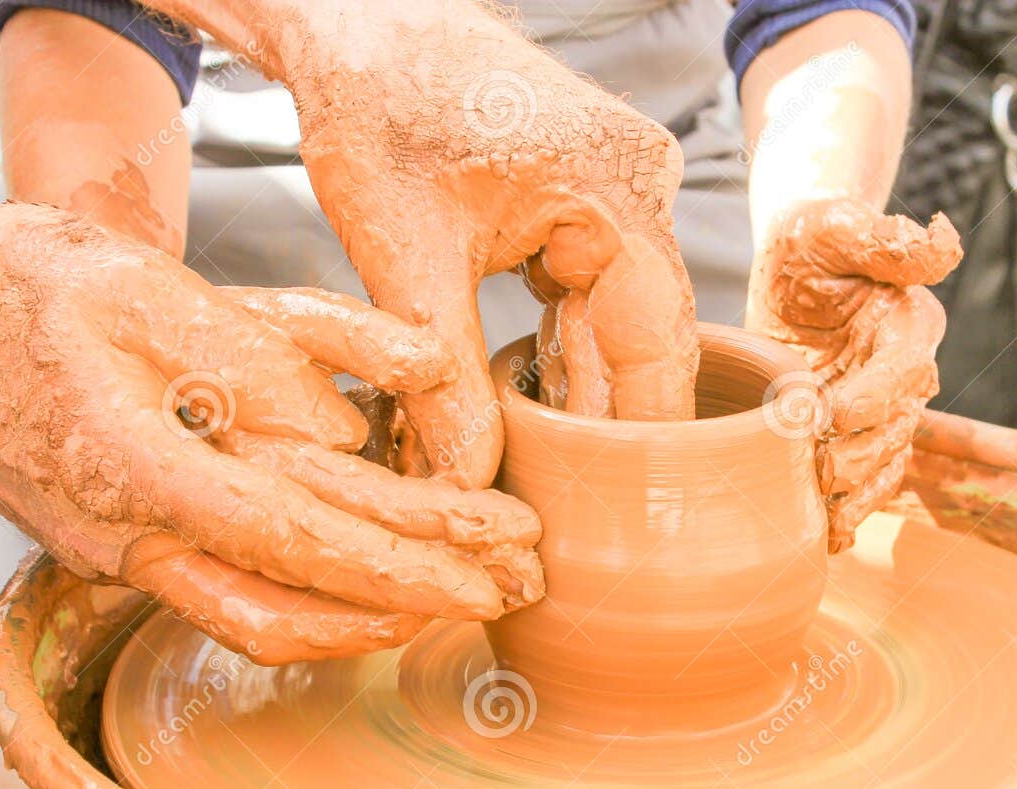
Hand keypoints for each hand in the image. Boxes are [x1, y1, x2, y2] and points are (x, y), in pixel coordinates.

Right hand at [0, 204, 541, 663]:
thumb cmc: (12, 288)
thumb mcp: (142, 287)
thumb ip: (256, 359)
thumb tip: (347, 432)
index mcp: (140, 472)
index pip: (301, 545)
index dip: (404, 567)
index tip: (489, 573)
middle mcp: (133, 538)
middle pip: (299, 604)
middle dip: (415, 604)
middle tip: (513, 596)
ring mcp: (125, 556)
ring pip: (265, 623)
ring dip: (370, 619)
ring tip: (462, 601)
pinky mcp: (126, 550)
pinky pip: (233, 601)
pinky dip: (313, 606)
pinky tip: (371, 597)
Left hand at [210, 0, 700, 472]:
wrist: (356, 19)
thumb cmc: (375, 101)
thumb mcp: (402, 251)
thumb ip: (442, 374)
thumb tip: (465, 480)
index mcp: (616, 188)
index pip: (660, 338)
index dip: (649, 432)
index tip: (639, 510)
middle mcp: (639, 185)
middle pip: (643, 335)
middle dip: (607, 421)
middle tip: (587, 511)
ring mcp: (618, 189)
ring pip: (615, 319)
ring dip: (581, 390)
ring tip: (560, 473)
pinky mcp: (585, 198)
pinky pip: (589, 292)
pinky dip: (561, 348)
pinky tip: (541, 409)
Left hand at [747, 199, 961, 551]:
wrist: (798, 266)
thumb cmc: (816, 240)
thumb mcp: (838, 226)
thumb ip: (884, 238)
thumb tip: (941, 238)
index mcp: (910, 327)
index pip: (904, 370)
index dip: (874, 395)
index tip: (833, 411)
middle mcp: (907, 374)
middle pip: (895, 429)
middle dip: (859, 455)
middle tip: (818, 469)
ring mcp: (882, 411)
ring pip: (883, 465)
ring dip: (856, 496)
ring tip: (825, 516)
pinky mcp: (855, 435)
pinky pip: (865, 483)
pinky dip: (848, 513)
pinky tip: (827, 537)